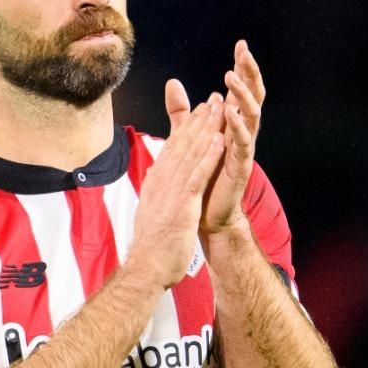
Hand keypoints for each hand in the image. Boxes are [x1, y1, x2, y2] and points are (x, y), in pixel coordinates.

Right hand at [129, 96, 226, 287]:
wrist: (146, 268)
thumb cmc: (152, 245)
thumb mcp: (153, 210)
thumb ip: (158, 191)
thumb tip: (156, 178)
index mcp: (156, 182)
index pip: (173, 148)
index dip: (188, 127)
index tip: (200, 110)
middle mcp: (161, 180)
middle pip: (182, 143)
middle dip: (200, 119)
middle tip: (214, 98)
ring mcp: (170, 191)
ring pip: (191, 153)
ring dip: (207, 129)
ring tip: (220, 109)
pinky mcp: (182, 204)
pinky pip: (197, 175)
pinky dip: (209, 156)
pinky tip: (220, 140)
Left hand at [165, 39, 264, 234]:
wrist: (206, 214)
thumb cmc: (203, 175)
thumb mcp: (189, 136)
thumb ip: (183, 112)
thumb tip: (173, 82)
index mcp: (233, 124)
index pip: (241, 90)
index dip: (242, 68)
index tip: (240, 45)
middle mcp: (242, 133)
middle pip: (253, 96)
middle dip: (249, 74)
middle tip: (244, 52)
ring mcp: (244, 148)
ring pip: (252, 116)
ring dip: (242, 96)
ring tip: (230, 79)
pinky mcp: (241, 166)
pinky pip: (243, 143)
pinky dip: (238, 127)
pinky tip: (231, 113)